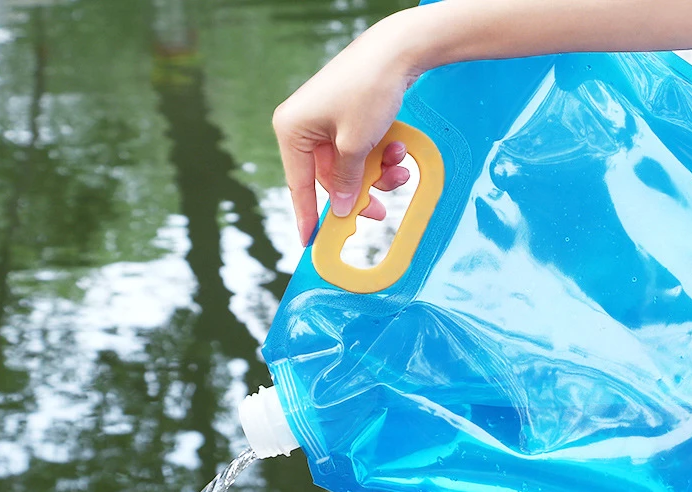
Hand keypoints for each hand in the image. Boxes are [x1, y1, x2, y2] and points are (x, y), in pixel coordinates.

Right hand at [272, 12, 421, 244]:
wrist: (398, 49)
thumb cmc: (369, 91)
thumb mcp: (355, 145)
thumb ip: (345, 182)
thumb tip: (338, 209)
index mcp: (292, 131)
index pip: (299, 185)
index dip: (307, 216)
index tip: (311, 242)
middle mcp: (303, 126)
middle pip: (329, 178)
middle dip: (359, 193)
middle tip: (379, 211)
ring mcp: (325, 120)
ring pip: (348, 166)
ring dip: (375, 174)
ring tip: (400, 172)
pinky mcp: (345, 115)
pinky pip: (358, 148)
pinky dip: (378, 155)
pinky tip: (399, 152)